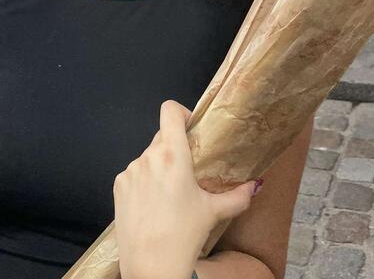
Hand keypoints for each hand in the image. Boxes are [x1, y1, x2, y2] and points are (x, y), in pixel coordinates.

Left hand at [113, 100, 258, 278]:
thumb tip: (256, 185)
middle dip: (175, 148)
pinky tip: (153, 204)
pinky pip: (134, 174)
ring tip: (170, 195)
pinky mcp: (118, 187)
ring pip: (148, 157)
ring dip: (159, 167)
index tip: (190, 128)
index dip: (181, 113)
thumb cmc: (183, 236)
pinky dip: (144, 182)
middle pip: (161, 136)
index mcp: (172, 154)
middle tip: (187, 171)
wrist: (151, 268)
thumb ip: (238, 195)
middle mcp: (148, 157)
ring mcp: (130, 171)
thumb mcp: (214, 212)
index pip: (170, 110)